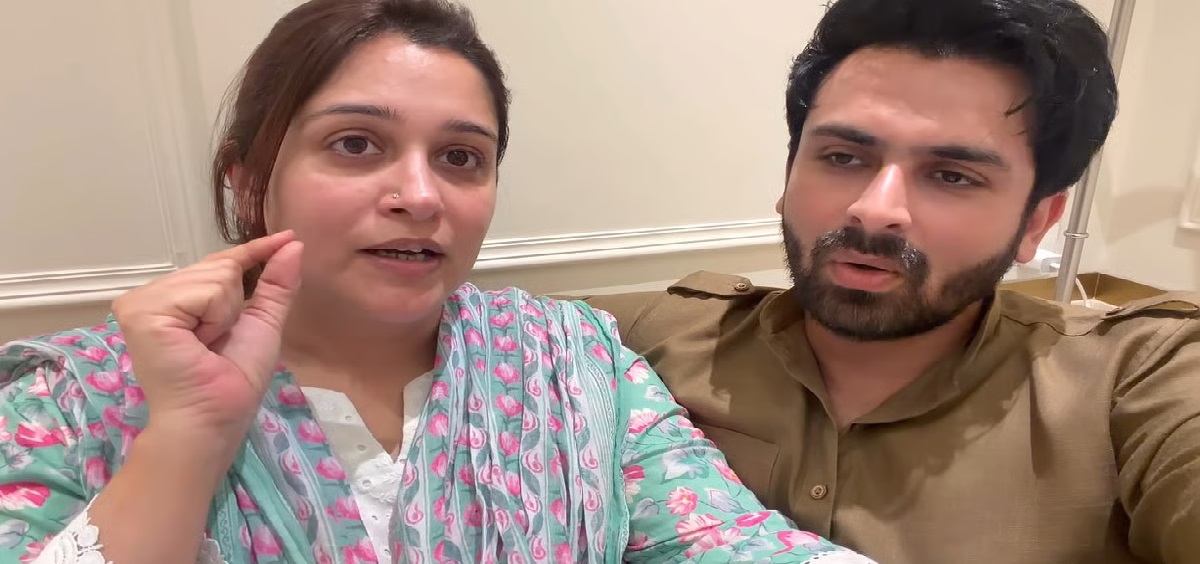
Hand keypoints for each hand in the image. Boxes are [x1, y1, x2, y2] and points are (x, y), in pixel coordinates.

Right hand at [112, 231, 303, 443]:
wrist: (215, 414)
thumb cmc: (234, 378)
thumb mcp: (262, 322)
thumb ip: (275, 284)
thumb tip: (293, 244)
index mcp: (177, 298)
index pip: (220, 262)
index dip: (254, 251)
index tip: (287, 236)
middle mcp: (153, 294)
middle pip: (218, 265)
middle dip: (232, 303)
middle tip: (214, 342)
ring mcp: (142, 300)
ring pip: (214, 274)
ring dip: (225, 313)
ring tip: (204, 343)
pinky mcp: (141, 310)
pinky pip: (204, 291)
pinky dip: (215, 316)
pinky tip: (196, 341)